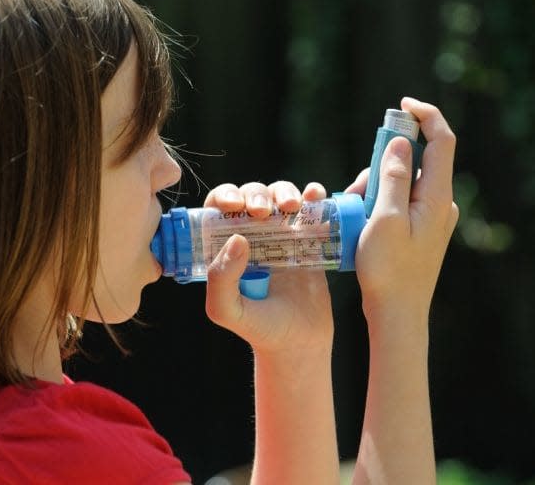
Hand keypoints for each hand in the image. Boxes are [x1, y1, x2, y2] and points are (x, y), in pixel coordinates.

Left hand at [202, 181, 333, 355]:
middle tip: (263, 212)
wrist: (299, 343)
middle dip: (257, 195)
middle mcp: (252, 234)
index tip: (234, 205)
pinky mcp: (310, 238)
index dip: (225, 196)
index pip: (219, 208)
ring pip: (280, 195)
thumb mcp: (227, 310)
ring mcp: (282, 234)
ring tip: (291, 208)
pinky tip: (315, 197)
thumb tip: (237, 237)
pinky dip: (314, 195)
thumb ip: (221, 278)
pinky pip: (312, 207)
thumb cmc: (258, 328)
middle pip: (252, 196)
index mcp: (225, 245)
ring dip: (285, 191)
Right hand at [345, 97, 458, 329]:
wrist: (398, 314)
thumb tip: (399, 142)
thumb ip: (392, 177)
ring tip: (356, 217)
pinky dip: (378, 204)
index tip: (402, 106)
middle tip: (356, 191)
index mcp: (437, 197)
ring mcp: (433, 218)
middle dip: (381, 165)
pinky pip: (399, 203)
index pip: (442, 141)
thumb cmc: (389, 270)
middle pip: (414, 162)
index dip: (425, 116)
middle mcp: (441, 203)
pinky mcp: (421, 231)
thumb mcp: (385, 219)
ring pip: (402, 184)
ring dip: (376, 188)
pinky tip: (363, 227)